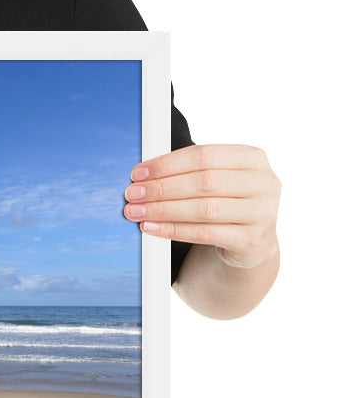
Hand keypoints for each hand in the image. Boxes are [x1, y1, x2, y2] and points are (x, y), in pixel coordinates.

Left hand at [123, 144, 280, 268]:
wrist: (252, 241)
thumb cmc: (226, 202)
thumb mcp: (218, 179)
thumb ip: (190, 171)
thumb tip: (143, 175)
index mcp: (253, 158)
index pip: (203, 155)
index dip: (167, 164)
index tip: (138, 173)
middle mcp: (264, 183)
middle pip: (203, 182)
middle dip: (161, 188)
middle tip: (132, 194)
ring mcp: (263, 213)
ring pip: (203, 209)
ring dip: (162, 210)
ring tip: (136, 212)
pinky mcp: (252, 240)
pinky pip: (204, 234)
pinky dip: (173, 230)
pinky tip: (151, 228)